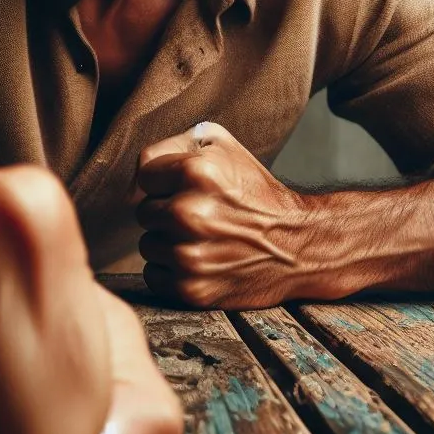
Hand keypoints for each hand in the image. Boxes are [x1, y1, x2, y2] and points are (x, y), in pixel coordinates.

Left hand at [135, 122, 321, 308]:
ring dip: (168, 242)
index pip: (144, 176)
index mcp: (197, 172)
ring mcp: (190, 255)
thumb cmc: (254, 191)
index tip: (188, 188)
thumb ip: (170, 146)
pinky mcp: (192, 288)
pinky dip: (170, 270)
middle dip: (166, 212)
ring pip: (147, 245)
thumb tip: (136, 177)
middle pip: (143, 212)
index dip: (166, 182)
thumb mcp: (220, 145)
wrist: (297, 244)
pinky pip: (153, 275)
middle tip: (200, 214)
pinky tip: (201, 259)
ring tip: (203, 237)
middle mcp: (190, 213)